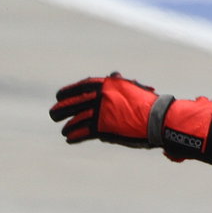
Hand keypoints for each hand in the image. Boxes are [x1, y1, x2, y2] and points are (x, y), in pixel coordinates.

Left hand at [49, 73, 211, 161]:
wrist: (158, 119)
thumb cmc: (147, 103)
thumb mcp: (131, 88)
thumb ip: (117, 83)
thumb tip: (112, 74)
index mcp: (106, 85)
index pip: (80, 87)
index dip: (67, 92)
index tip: (58, 96)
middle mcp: (100, 97)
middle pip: (72, 103)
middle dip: (60, 110)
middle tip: (53, 114)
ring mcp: (99, 113)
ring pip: (75, 120)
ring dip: (67, 126)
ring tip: (64, 131)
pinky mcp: (101, 128)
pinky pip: (81, 133)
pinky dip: (73, 136)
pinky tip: (69, 138)